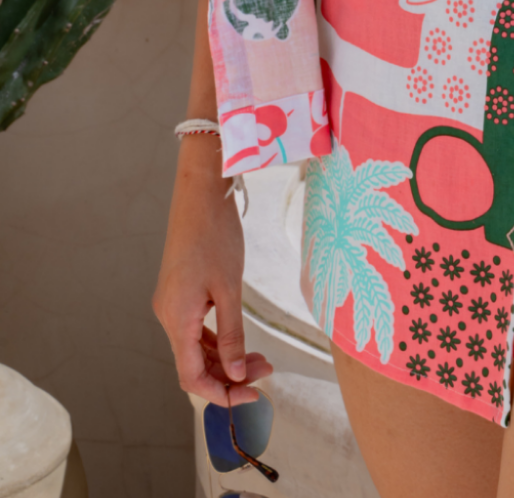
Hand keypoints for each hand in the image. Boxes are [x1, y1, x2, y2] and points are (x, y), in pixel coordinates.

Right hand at [152, 137, 273, 406]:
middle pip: (195, 364)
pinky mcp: (180, 293)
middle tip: (267, 371)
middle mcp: (168, 316)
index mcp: (176, 319)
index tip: (253, 397)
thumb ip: (231, 335)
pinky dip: (217, 340)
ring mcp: (172, 304)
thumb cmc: (216, 236)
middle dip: (229, 375)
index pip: (192, 377)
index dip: (221, 394)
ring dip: (225, 358)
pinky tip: (240, 341)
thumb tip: (234, 375)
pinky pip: (195, 330)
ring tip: (262, 359)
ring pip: (196, 348)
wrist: (200, 195)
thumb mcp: (229, 289)